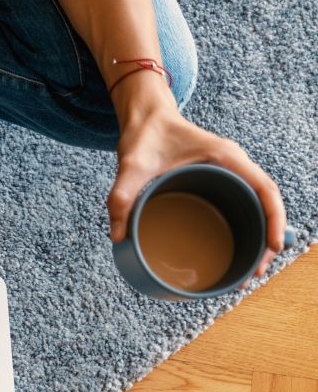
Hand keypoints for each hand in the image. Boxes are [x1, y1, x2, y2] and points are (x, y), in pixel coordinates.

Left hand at [108, 80, 286, 278]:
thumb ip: (120, 196)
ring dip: (258, 235)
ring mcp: (229, 171)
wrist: (144, 117)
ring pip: (257, 205)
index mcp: (225, 157)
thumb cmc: (144, 135)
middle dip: (267, 237)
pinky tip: (235, 248)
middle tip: (253, 273)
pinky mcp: (219, 178)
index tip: (273, 246)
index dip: (274, 219)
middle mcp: (234, 164)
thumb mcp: (130, 165)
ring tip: (248, 270)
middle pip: (265, 202)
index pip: (264, 189)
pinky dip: (245, 226)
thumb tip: (117, 236)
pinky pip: (242, 202)